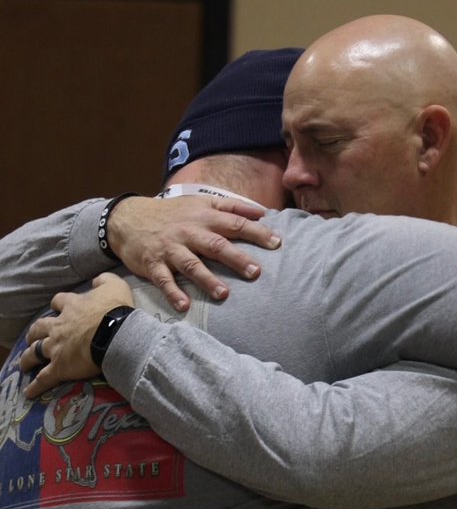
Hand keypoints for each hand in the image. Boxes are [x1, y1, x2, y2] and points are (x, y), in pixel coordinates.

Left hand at [20, 274, 134, 398]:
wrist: (115, 333)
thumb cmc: (116, 309)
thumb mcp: (114, 285)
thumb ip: (104, 280)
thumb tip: (96, 281)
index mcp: (72, 307)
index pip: (59, 301)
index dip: (58, 304)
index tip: (58, 307)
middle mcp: (59, 326)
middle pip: (39, 328)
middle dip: (34, 333)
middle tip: (32, 337)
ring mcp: (56, 347)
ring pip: (35, 352)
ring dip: (28, 358)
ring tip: (24, 363)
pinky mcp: (59, 367)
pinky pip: (44, 378)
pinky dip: (35, 386)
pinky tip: (29, 392)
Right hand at [106, 196, 281, 311]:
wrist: (128, 218)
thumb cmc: (172, 213)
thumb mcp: (201, 202)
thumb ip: (232, 206)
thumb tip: (262, 212)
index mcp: (204, 217)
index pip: (234, 223)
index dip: (256, 232)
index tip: (276, 243)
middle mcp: (189, 232)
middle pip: (215, 245)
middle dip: (236, 258)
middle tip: (256, 272)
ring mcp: (170, 248)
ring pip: (190, 264)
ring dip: (207, 279)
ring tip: (224, 294)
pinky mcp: (153, 263)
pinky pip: (163, 280)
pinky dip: (173, 292)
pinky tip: (184, 306)